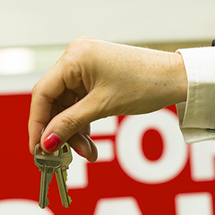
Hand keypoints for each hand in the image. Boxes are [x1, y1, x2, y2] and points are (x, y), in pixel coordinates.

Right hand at [29, 37, 187, 160]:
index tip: (37, 149)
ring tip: (88, 153)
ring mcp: (86, 66)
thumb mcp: (103, 107)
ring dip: (74, 131)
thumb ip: (70, 124)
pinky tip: (90, 142)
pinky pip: (80, 102)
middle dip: (60, 131)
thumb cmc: (145, 85)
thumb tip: (45, 143)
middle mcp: (76, 57)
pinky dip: (83, 122)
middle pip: (54, 101)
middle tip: (64, 157)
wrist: (177, 78)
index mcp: (74, 57)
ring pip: (68, 105)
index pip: (43, 93)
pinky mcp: (96, 75)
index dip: (37, 124)